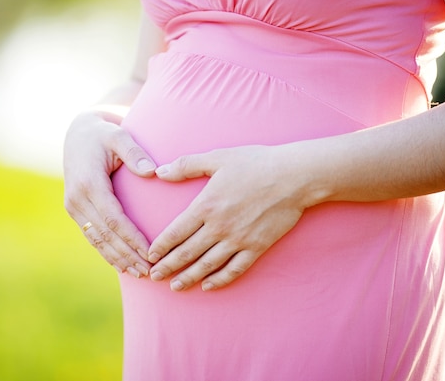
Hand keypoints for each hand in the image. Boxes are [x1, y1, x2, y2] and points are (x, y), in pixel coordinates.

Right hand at [63, 111, 155, 277]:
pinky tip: (122, 265)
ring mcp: (73, 206)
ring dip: (117, 259)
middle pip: (105, 235)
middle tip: (149, 271)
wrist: (78, 134)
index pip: (113, 218)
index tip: (150, 252)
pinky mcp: (75, 211)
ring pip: (97, 240)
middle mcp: (76, 198)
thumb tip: (152, 171)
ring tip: (139, 274)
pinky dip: (107, 252)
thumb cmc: (104, 134)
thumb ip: (135, 152)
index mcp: (88, 183)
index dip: (131, 238)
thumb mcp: (119, 135)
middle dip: (127, 255)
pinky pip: (92, 236)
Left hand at [147, 145, 311, 290]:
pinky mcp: (256, 247)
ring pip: (207, 265)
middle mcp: (219, 227)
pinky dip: (219, 280)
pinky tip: (208, 286)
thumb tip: (159, 171)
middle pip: (187, 252)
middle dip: (168, 266)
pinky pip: (234, 269)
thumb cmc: (255, 163)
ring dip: (188, 277)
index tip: (150, 255)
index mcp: (206, 205)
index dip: (161, 246)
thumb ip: (186, 165)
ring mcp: (238, 240)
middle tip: (154, 276)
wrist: (294, 177)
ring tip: (175, 286)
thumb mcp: (217, 157)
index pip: (176, 232)